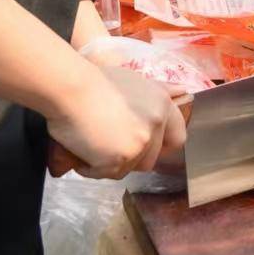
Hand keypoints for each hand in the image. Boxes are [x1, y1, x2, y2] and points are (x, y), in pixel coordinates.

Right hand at [46, 64, 187, 179]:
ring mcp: (141, 143)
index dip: (160, 146)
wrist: (71, 88)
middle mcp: (156, 124)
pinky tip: (81, 149)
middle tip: (107, 146)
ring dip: (108, 163)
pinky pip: (105, 174)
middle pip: (150, 159)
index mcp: (162, 104)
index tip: (142, 147)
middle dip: (130, 158)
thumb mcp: (134, 80)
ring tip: (90, 143)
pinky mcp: (120, 158)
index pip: (177, 137)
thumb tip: (182, 91)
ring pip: (127, 169)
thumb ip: (158, 91)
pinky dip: (91, 168)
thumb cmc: (94, 81)